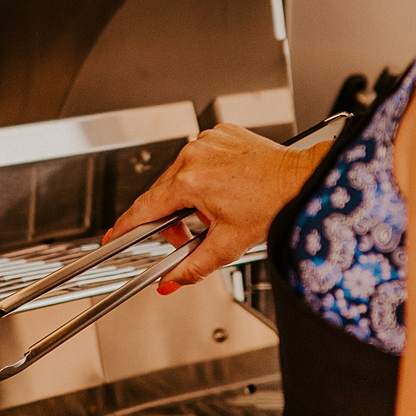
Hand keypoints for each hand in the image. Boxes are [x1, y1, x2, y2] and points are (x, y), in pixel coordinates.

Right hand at [107, 124, 329, 288]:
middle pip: (162, 194)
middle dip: (173, 218)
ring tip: (218, 209)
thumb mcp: (228, 244)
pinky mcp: (219, 133)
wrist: (302, 179)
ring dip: (190, 196)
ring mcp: (206, 141)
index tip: (113, 236)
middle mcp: (193, 155)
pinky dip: (205, 175)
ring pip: (179, 176)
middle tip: (194, 233)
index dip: (126, 226)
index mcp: (189, 181)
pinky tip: (225, 187)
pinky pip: (198, 157)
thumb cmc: (273, 204)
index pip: (145, 208)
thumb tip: (171, 281)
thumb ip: (192, 267)